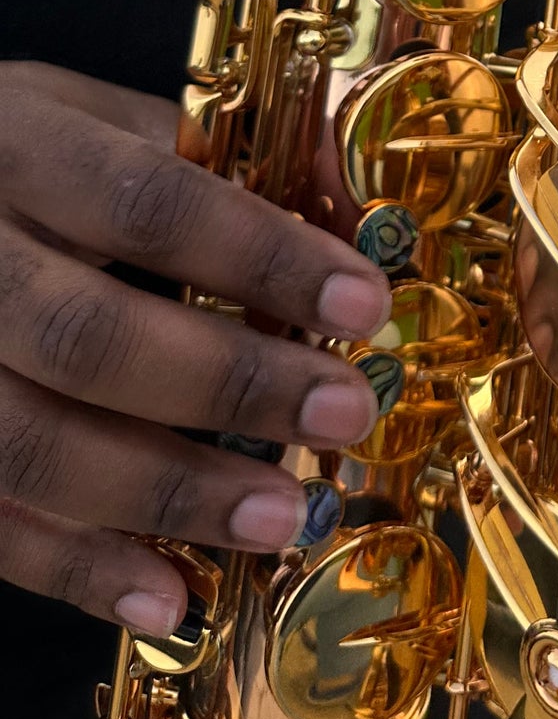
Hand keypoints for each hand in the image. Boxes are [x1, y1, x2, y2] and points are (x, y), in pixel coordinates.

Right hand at [0, 62, 391, 636]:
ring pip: (33, 448)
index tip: (363, 301)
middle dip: (232, 383)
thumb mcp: (96, 120)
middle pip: (89, 337)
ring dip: (171, 494)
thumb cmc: (18, 162)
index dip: (259, 255)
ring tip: (284, 518)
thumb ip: (221, 154)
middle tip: (345, 411)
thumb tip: (357, 203)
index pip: (146, 201)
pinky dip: (79, 571)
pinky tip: (172, 598)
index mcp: (19, 147)